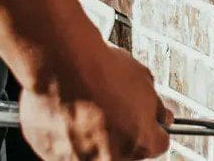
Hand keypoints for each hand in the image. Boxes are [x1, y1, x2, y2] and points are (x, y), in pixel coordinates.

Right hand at [19, 44, 172, 159]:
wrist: (64, 62)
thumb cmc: (103, 70)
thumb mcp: (145, 80)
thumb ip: (156, 106)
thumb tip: (162, 116)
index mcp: (140, 142)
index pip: (157, 145)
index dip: (154, 128)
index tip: (150, 121)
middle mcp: (111, 159)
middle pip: (126, 152)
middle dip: (124, 133)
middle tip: (115, 110)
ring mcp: (79, 159)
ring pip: (94, 151)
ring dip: (94, 135)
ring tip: (88, 107)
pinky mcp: (51, 154)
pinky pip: (65, 147)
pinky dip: (68, 134)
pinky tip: (69, 111)